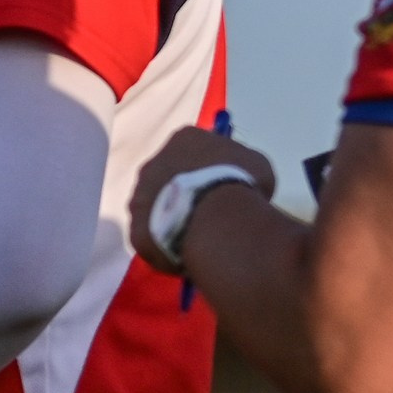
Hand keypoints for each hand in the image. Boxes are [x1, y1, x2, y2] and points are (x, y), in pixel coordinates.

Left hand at [128, 127, 277, 272]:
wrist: (217, 220)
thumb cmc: (240, 184)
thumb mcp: (256, 165)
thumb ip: (241, 165)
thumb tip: (238, 176)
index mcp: (183, 139)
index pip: (190, 149)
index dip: (206, 168)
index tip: (220, 184)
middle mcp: (153, 163)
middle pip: (167, 177)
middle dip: (183, 193)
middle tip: (206, 212)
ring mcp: (139, 196)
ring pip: (154, 208)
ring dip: (171, 218)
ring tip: (196, 235)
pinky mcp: (136, 228)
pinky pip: (151, 237)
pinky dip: (166, 244)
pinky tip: (185, 253)